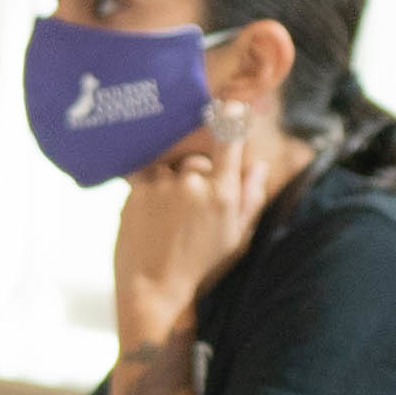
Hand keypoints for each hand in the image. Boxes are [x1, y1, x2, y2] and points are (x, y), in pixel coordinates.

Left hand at [112, 121, 299, 347]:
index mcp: (223, 193)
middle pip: (197, 158)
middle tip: (190, 212)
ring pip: (169, 168)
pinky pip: (147, 176)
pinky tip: (153, 219)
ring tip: (168, 220)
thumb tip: (258, 165)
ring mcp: (163, 184)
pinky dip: (150, 190)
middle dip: (195, 175)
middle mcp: (194, 182)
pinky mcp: (136, 189)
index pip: (229, 138)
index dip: (230, 116)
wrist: (153, 290)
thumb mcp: (236, 238)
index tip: (229, 104)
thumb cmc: (200, 268)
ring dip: (170, 183)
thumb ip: (250, 198)